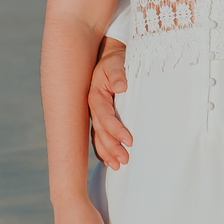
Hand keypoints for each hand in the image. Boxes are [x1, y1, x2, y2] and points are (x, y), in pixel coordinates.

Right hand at [89, 39, 132, 167]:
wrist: (108, 57)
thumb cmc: (114, 61)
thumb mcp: (115, 63)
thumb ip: (118, 73)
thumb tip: (121, 86)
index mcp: (96, 96)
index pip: (105, 117)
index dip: (116, 130)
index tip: (129, 141)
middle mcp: (93, 108)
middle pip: (100, 132)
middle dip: (112, 147)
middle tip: (124, 160)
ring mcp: (95, 114)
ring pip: (98, 137)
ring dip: (107, 152)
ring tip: (118, 166)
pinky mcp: (99, 117)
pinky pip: (98, 136)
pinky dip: (102, 150)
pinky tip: (109, 161)